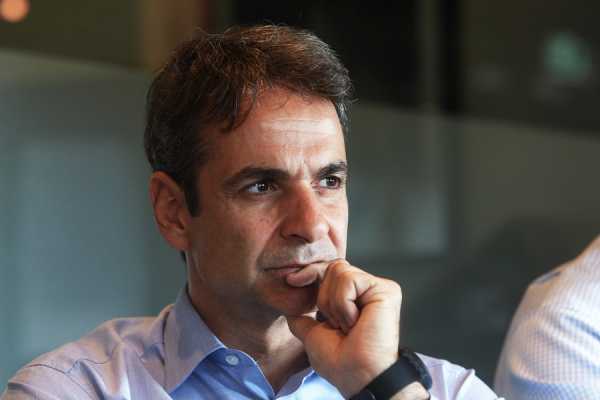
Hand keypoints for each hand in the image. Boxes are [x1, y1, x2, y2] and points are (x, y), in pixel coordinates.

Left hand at [285, 259, 401, 397]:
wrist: (357, 374)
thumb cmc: (340, 362)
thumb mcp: (314, 335)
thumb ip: (303, 319)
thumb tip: (290, 310)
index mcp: (352, 299)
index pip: (328, 271)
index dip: (310, 272)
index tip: (291, 280)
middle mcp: (366, 290)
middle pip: (332, 268)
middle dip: (323, 298)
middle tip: (337, 325)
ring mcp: (377, 288)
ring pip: (339, 271)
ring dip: (334, 304)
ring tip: (347, 326)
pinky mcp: (386, 289)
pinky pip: (349, 280)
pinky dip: (343, 304)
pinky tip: (355, 322)